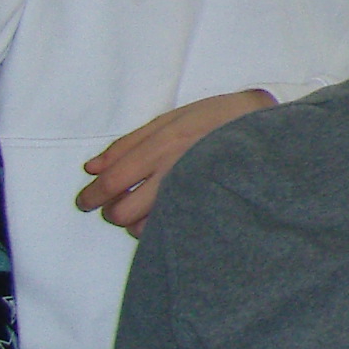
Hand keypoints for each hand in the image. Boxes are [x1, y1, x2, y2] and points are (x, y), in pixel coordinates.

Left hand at [76, 88, 272, 232]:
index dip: (91, 196)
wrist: (265, 124)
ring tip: (142, 209)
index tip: (84, 202)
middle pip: (123, 212)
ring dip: (135, 222)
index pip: (113, 182)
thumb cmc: (215, 117)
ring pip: (145, 228)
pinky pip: (172, 230)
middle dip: (111, 212)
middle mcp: (173, 173)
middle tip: (113, 205)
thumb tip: (90, 168)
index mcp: (161, 147)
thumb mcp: (169, 118)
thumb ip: (127, 144)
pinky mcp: (207, 208)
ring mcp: (192, 194)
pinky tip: (165, 214)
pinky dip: (160, 227)